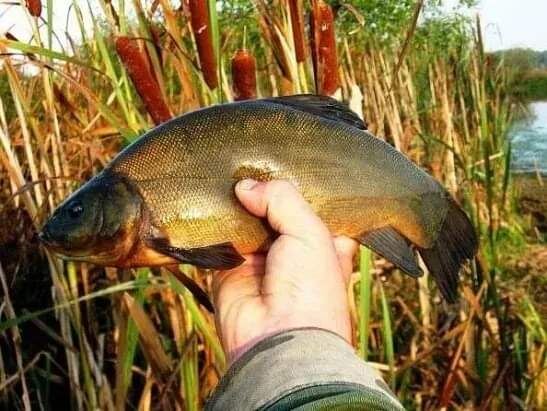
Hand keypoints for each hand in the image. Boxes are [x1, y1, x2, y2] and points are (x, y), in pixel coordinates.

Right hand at [212, 179, 358, 363]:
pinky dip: (214, 222)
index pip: (313, 207)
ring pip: (245, 221)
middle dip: (264, 191)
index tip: (284, 161)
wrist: (279, 340)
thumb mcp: (311, 232)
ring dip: (237, 203)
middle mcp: (292, 249)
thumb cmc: (311, 290)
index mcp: (323, 242)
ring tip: (228, 171)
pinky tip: (211, 198)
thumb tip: (246, 187)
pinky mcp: (230, 268)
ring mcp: (260, 259)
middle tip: (250, 160)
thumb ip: (282, 199)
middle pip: (275, 210)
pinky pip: (219, 238)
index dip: (300, 186)